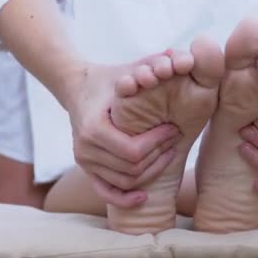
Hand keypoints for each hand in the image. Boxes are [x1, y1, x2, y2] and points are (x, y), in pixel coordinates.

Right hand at [63, 61, 181, 208]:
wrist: (77, 87)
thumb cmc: (108, 79)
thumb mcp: (128, 71)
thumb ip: (152, 65)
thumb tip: (180, 57)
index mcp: (93, 127)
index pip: (132, 151)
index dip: (158, 144)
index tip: (173, 130)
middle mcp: (84, 148)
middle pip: (131, 168)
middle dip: (159, 156)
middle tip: (176, 140)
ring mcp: (83, 161)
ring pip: (125, 181)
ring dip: (151, 172)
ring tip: (169, 154)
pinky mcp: (86, 168)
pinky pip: (106, 192)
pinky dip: (125, 199)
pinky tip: (144, 197)